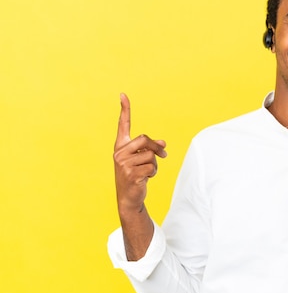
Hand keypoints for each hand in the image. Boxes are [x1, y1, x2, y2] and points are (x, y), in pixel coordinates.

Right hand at [113, 93, 166, 212]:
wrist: (129, 197)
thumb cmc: (136, 175)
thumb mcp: (143, 159)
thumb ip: (151, 148)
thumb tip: (163, 143)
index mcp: (121, 146)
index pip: (123, 124)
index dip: (124, 109)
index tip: (123, 94)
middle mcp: (119, 152)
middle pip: (145, 138)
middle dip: (156, 147)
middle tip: (163, 155)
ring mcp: (123, 163)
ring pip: (151, 155)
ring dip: (155, 164)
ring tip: (147, 172)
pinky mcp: (131, 174)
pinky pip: (152, 167)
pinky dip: (154, 173)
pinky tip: (146, 179)